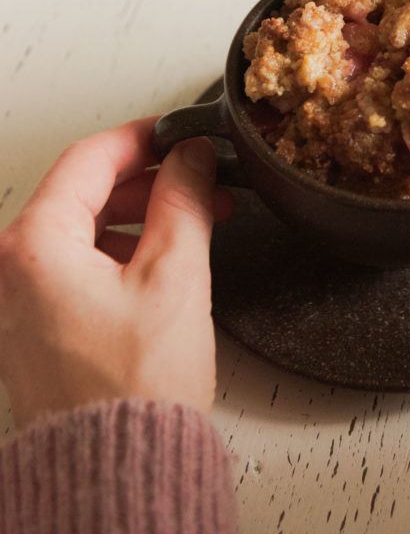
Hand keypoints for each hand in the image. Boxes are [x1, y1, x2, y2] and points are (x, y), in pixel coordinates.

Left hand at [0, 118, 231, 427]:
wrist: (121, 469)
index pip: (89, 158)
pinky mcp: (35, 323)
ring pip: (83, 226)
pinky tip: (166, 257)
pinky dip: (123, 249)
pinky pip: (77, 262)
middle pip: (84, 191)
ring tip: (196, 220)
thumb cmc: (136, 389)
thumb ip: (183, 200)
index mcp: (34, 248)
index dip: (144, 137)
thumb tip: (190, 157)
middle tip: (200, 179)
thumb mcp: (175, 275)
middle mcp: (11, 269)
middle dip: (151, 181)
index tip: (180, 132)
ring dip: (142, 215)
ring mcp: (19, 299)